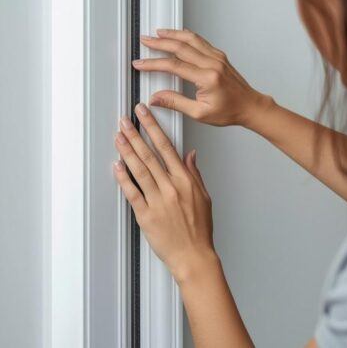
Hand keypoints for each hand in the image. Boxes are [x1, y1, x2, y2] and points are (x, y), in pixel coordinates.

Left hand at [113, 102, 217, 282]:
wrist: (194, 255)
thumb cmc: (200, 230)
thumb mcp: (204, 197)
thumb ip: (195, 174)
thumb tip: (189, 155)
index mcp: (186, 181)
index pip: (167, 148)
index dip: (154, 129)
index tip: (146, 115)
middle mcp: (171, 188)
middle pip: (149, 155)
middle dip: (135, 135)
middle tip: (125, 121)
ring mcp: (157, 201)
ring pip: (139, 170)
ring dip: (127, 151)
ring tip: (118, 137)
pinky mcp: (145, 215)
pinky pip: (132, 192)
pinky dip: (123, 178)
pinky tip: (117, 166)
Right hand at [134, 29, 272, 126]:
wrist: (250, 106)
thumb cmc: (230, 111)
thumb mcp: (200, 113)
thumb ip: (176, 103)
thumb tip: (156, 98)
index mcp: (208, 78)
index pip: (174, 66)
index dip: (154, 63)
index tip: (141, 63)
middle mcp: (213, 64)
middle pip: (181, 47)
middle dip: (160, 43)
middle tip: (145, 40)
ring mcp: (218, 58)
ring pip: (192, 39)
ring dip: (173, 34)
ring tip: (158, 33)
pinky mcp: (220, 57)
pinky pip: (201, 42)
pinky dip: (187, 36)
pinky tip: (179, 35)